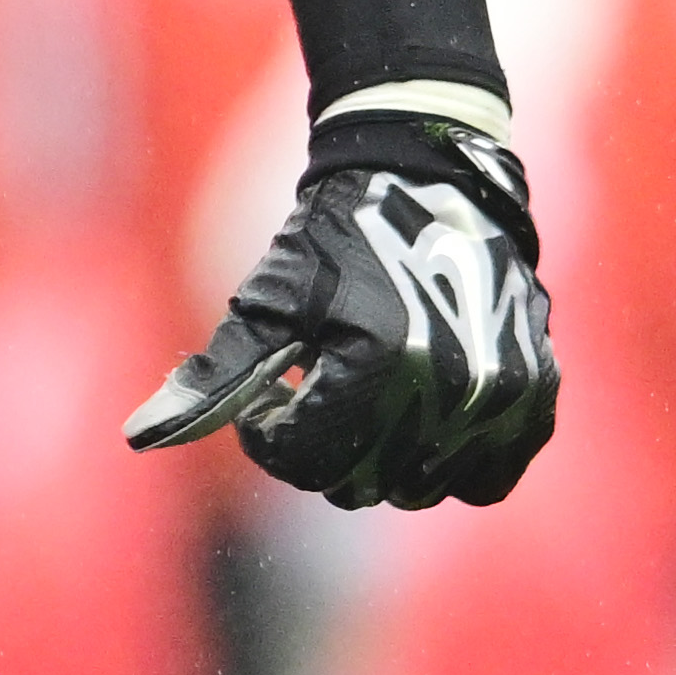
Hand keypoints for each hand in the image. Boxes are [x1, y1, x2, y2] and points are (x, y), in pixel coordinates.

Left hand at [128, 107, 558, 507]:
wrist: (429, 184)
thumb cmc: (333, 238)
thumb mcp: (267, 301)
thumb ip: (215, 379)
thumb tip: (139, 438)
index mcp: (382, 362)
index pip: (307, 460)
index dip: (268, 440)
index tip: (264, 403)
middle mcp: (453, 388)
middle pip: (362, 484)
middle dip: (319, 452)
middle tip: (308, 397)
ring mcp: (503, 398)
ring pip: (421, 489)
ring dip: (379, 461)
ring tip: (359, 399)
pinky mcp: (536, 399)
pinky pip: (485, 480)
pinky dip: (445, 465)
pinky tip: (413, 417)